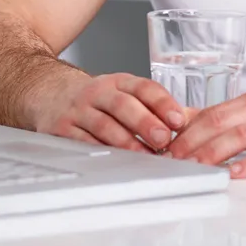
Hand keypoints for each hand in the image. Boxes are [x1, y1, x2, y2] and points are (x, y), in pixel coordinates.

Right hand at [35, 72, 188, 152]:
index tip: (179, 119)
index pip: (144, 87)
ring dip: (124, 141)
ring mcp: (79, 110)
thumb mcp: (125, 94)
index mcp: (120, 82)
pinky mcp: (62, 129)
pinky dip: (98, 152)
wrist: (47, 91)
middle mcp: (99, 92)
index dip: (163, 103)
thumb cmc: (96, 98)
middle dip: (145, 122)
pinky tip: (112, 162)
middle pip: (124, 104)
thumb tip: (198, 122)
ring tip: (143, 156)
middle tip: (163, 139)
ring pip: (103, 124)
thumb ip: (157, 108)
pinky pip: (81, 141)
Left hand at [166, 78, 245, 177]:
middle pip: (220, 122)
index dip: (184, 129)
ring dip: (213, 152)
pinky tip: (236, 174)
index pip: (212, 112)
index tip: (163, 145)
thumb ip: (239, 115)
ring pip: (242, 135)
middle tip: (168, 160)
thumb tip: (198, 121)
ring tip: (193, 167)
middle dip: (190, 141)